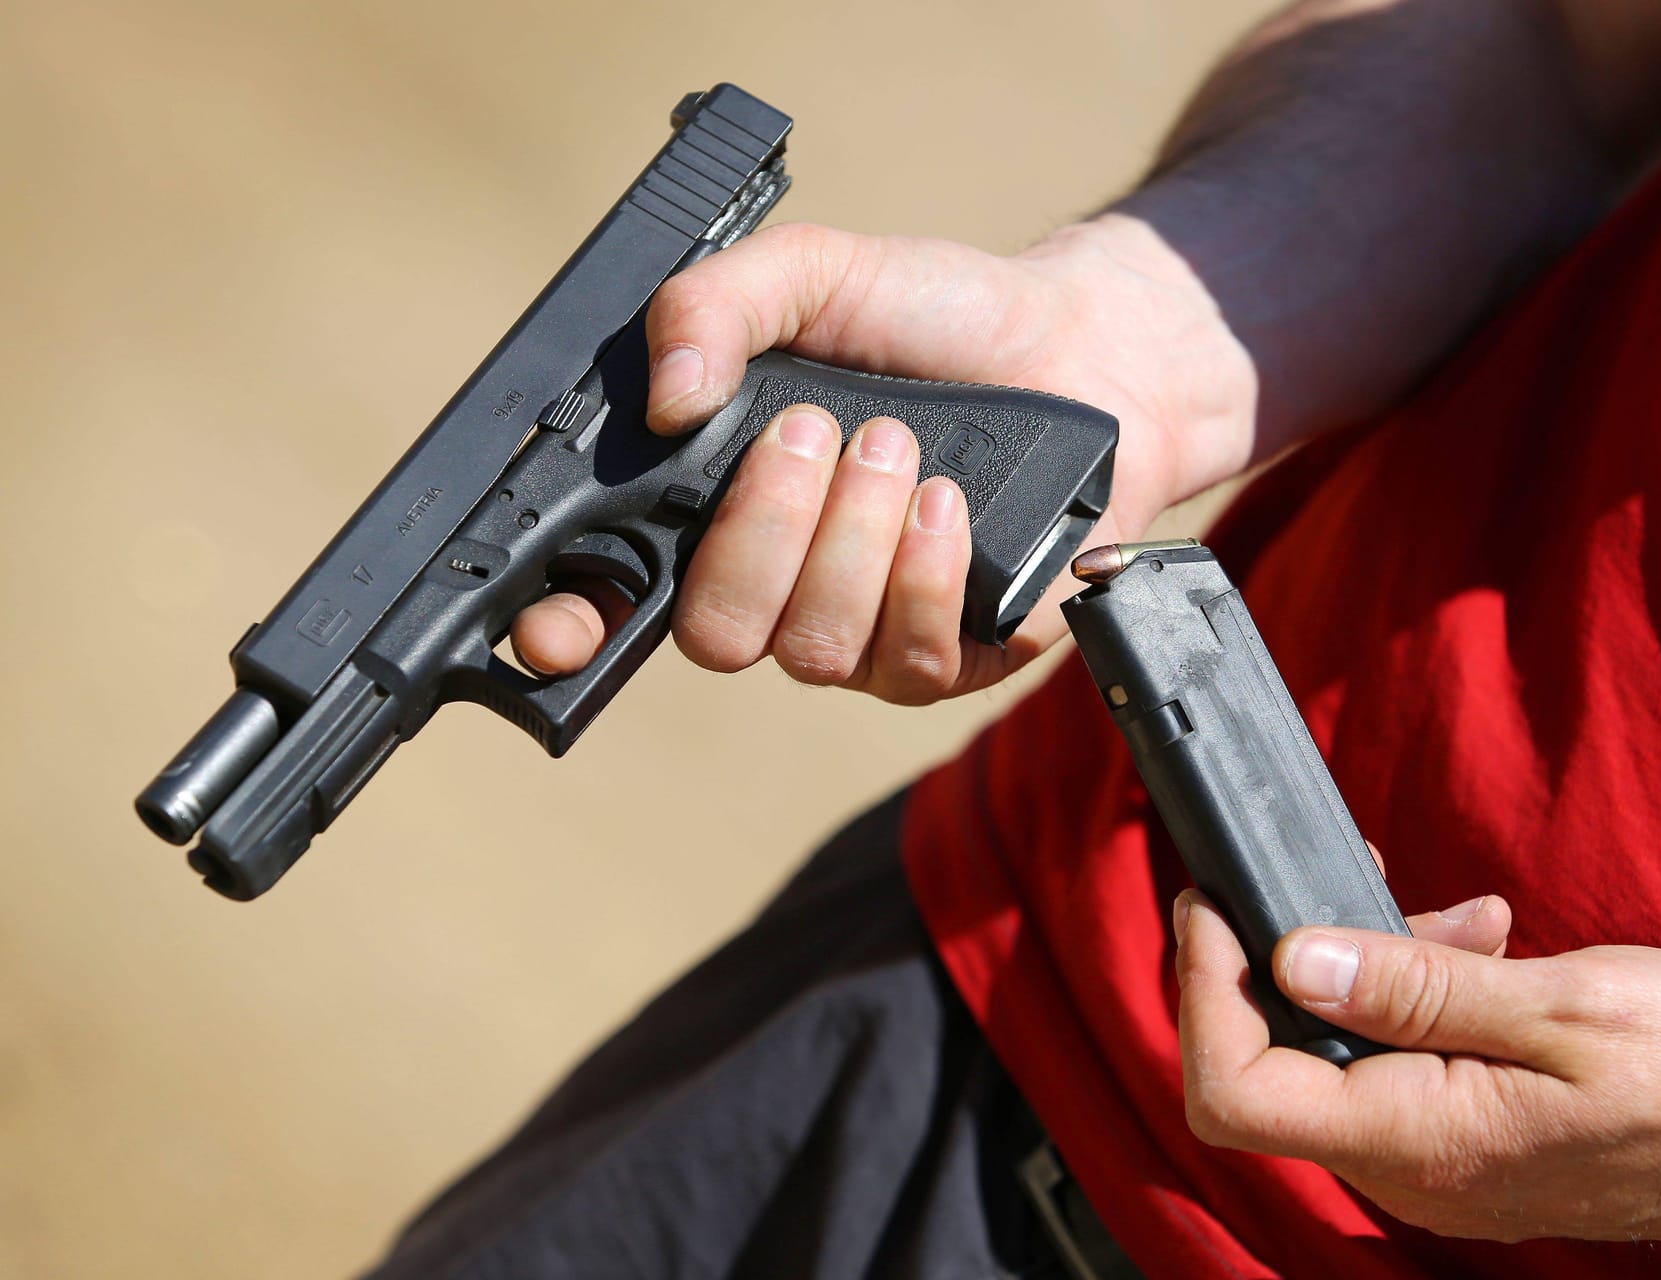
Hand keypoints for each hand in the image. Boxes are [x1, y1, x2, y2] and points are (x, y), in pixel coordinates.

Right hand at [510, 215, 1256, 702]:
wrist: (1077, 344)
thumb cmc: (936, 316)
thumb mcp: (817, 274)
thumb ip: (718, 305)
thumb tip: (667, 397)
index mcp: (718, 508)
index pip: (611, 601)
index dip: (568, 629)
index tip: (559, 622)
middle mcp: (779, 585)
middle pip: (716, 634)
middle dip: (766, 530)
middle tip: (823, 432)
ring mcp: (864, 635)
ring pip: (813, 651)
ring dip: (854, 540)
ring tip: (902, 446)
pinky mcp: (953, 657)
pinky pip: (910, 663)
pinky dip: (922, 576)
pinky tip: (946, 502)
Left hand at [1174, 891, 1660, 1275]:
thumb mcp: (1566, 1005)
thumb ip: (1416, 987)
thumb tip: (1293, 961)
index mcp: (1421, 1143)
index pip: (1236, 1091)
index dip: (1201, 991)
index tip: (1211, 902)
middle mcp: (1411, 1170)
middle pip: (1266, 1071)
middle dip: (1272, 963)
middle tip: (1312, 876)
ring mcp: (1438, 1162)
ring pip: (1334, 1059)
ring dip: (1362, 968)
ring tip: (1459, 915)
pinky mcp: (1467, 1141)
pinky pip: (1395, 1066)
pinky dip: (1411, 996)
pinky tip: (1477, 944)